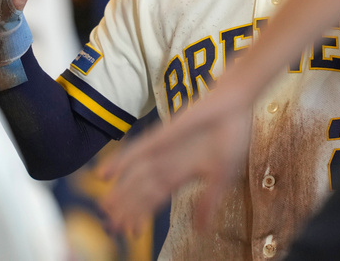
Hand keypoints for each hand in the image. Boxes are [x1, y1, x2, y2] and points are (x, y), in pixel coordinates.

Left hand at [97, 90, 251, 233]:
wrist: (235, 106)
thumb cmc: (232, 136)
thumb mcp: (222, 175)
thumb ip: (209, 201)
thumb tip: (201, 231)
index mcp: (182, 174)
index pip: (157, 199)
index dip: (144, 215)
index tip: (132, 233)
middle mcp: (168, 163)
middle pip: (141, 190)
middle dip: (127, 209)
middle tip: (111, 228)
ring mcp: (163, 150)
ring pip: (135, 175)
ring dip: (120, 191)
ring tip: (104, 208)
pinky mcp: (162, 135)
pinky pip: (137, 150)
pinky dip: (120, 162)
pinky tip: (103, 174)